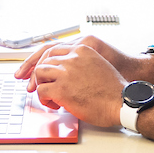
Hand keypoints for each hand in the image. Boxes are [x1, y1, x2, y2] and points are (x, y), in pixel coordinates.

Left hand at [15, 35, 146, 90]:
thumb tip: (65, 72)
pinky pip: (42, 91)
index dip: (41, 59)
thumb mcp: (98, 65)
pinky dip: (44, 99)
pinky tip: (55, 104)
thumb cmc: (113, 89)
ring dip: (41, 85)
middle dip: (35, 73)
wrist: (122, 102)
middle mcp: (73, 56)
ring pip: (40, 73)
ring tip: (49, 96)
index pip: (54, 48)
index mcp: (83, 48)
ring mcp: (66, 71)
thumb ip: (80, 64)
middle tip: (31, 85)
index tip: (34, 67)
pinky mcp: (61, 88)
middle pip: (44, 59)